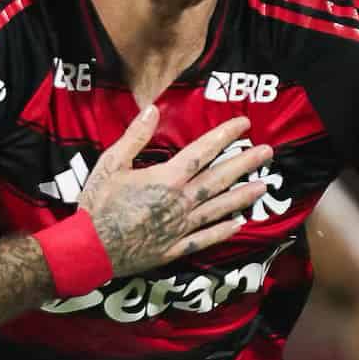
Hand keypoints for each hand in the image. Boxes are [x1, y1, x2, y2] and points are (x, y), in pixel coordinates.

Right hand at [79, 109, 273, 274]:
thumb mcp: (111, 163)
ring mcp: (181, 226)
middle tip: (268, 153)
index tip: (244, 124)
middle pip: (219, 179)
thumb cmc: (98, 205)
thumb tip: (153, 110)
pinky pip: (205, 238)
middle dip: (244, 163)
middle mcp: (180, 202)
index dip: (225, 136)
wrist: (90, 249)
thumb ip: (135, 137)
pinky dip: (223, 231)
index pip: (202, 152)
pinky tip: (239, 225)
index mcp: (166, 178)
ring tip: (264, 186)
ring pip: (219, 208)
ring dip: (243, 196)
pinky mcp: (176, 247)